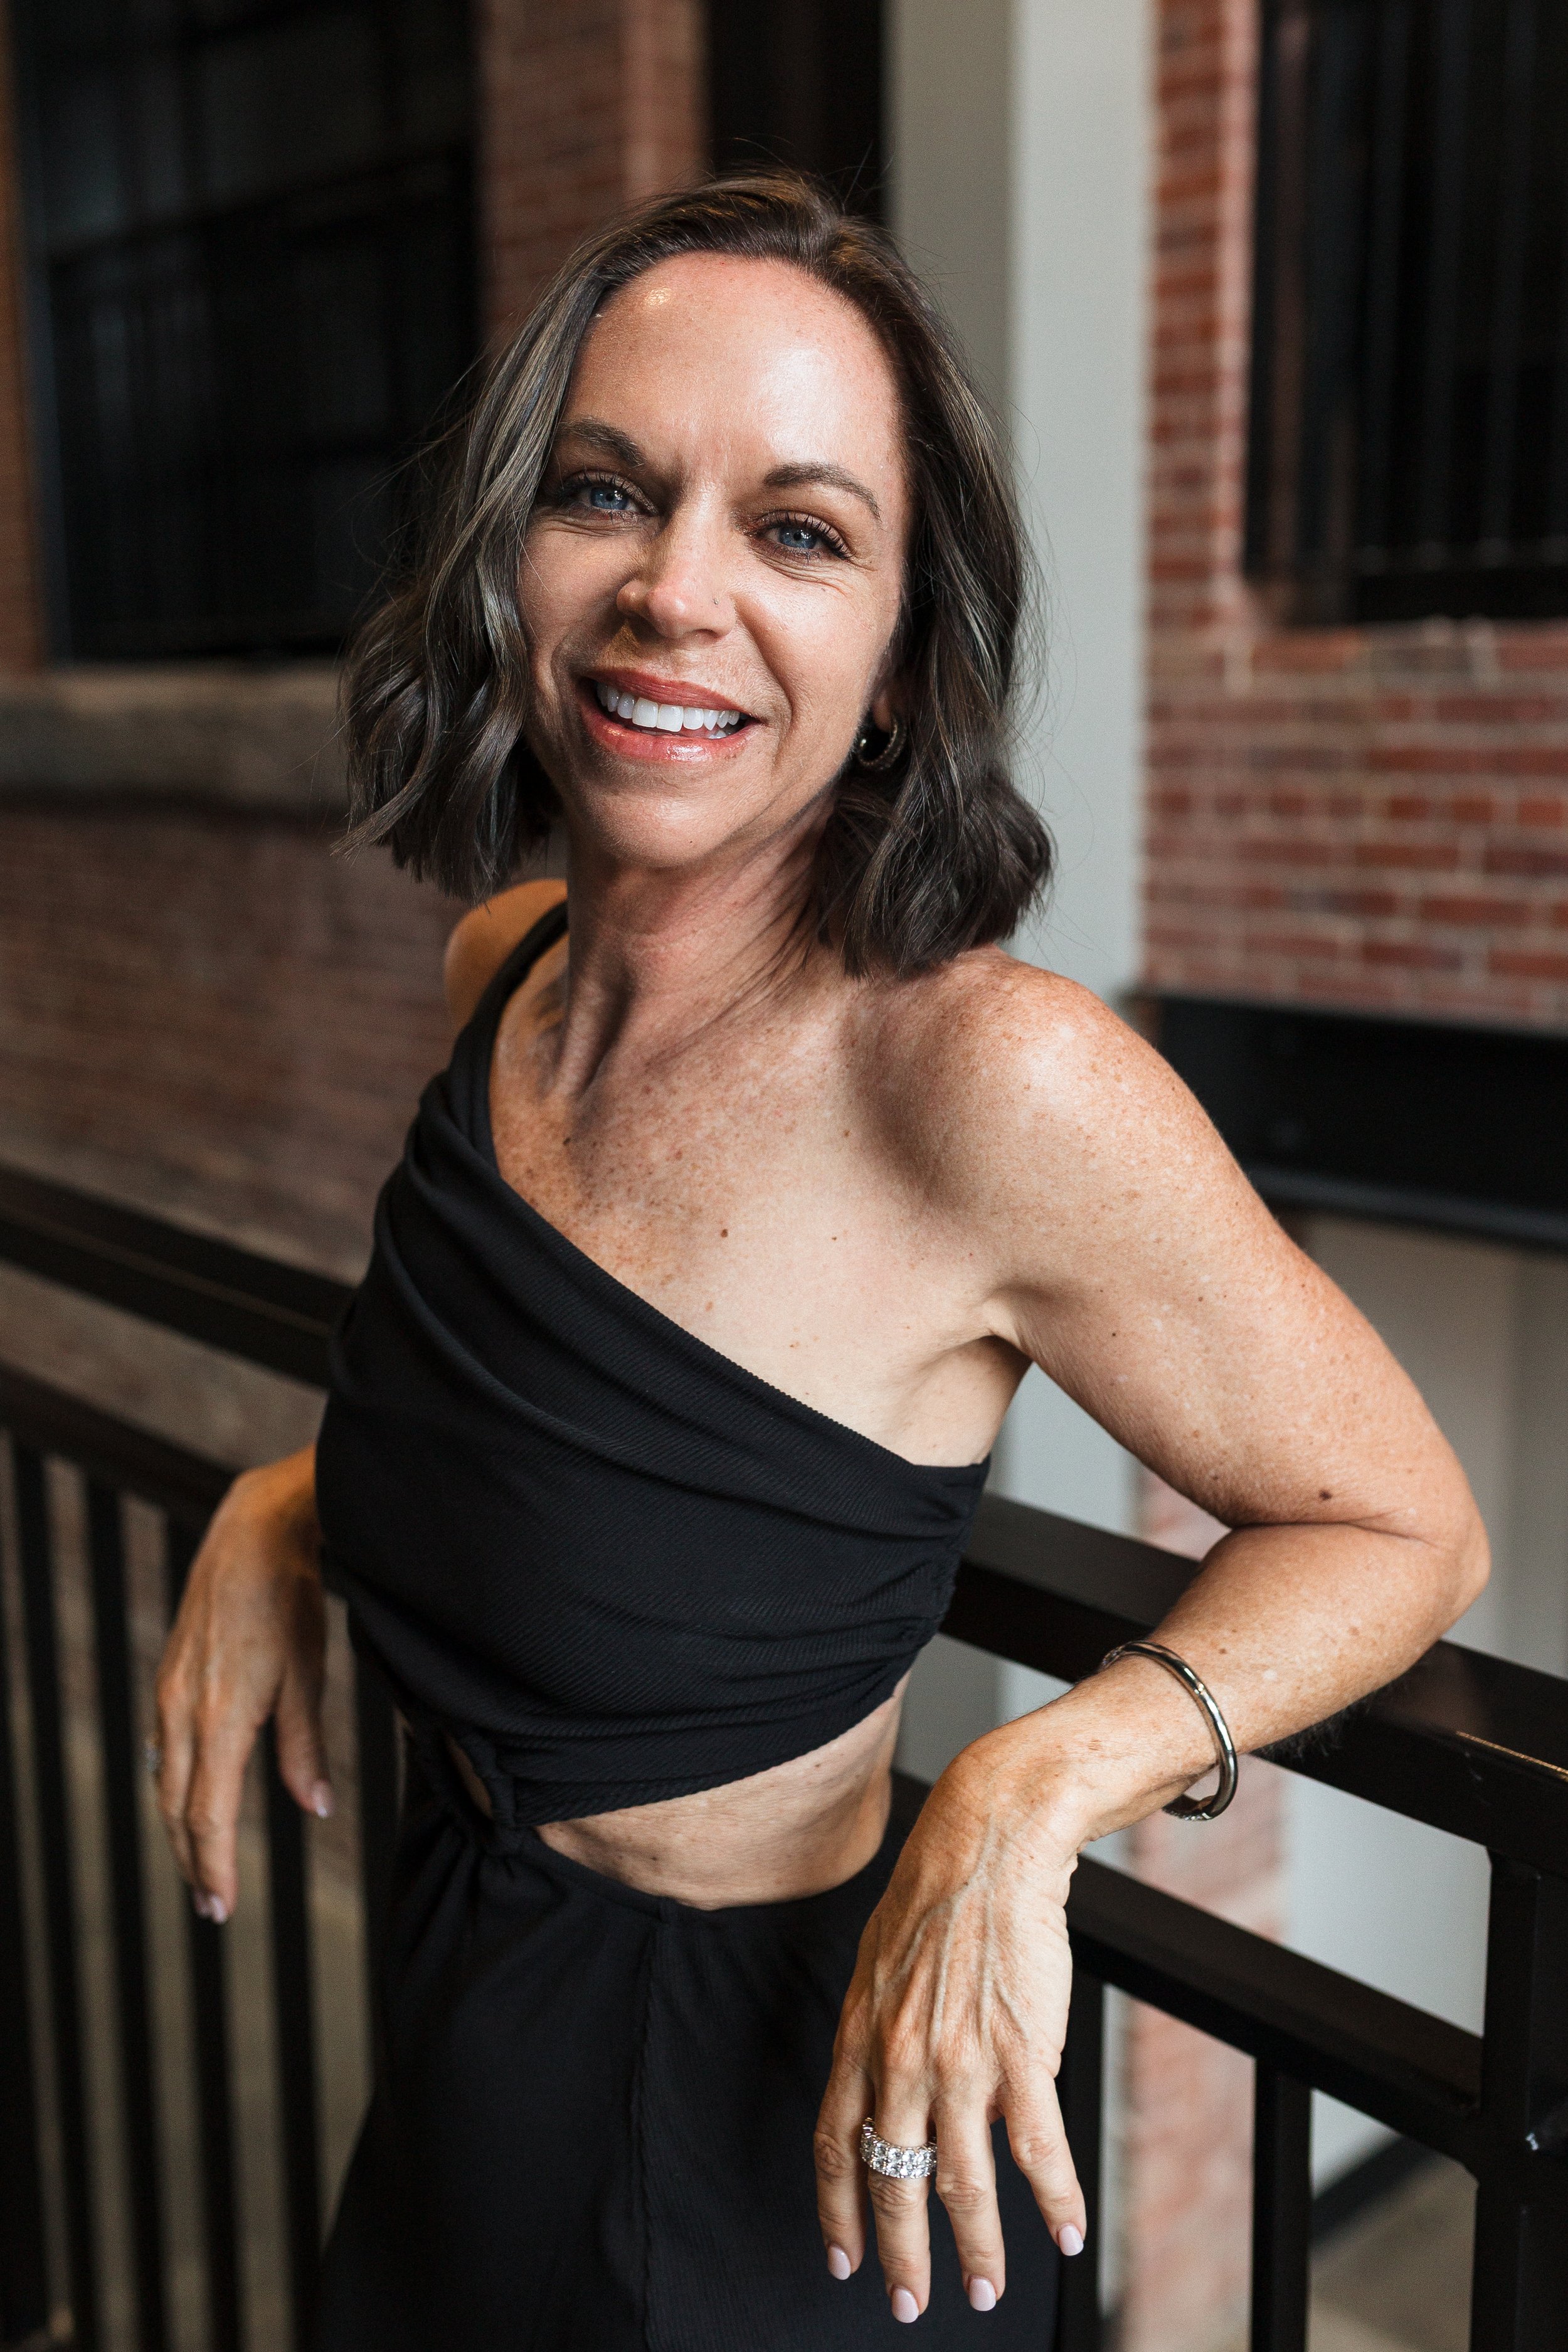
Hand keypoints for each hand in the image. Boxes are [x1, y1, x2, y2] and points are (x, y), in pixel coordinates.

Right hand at [153, 1446, 328, 1920]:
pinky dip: (176, 1786)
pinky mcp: (169, 1677)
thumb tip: (314, 1808)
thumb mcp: (308, 1676)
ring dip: (182, 1827)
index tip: (222, 1907)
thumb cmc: (288, 1602)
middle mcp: (182, 1712)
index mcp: (219, 1719)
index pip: (208, 1816)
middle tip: (210, 1906)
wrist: (251, 1535)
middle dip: (193, 1861)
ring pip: (167, 1781)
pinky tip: (192, 1798)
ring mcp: (169, 1694)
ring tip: (202, 1864)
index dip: (214, 1866)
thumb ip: (304, 1747)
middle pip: (178, 1808)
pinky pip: (166, 1748)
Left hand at [813, 1736, 1086, 2320]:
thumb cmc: (936, 1900)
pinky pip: (1039, 2149)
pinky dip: (1055, 2201)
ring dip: (976, 2249)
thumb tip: (904, 2104)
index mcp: (861, 2038)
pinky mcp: (1022, 2052)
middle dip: (901, 2256)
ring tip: (985, 2291)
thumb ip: (883, 2042)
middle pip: (893, 2180)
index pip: (836, 2146)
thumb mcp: (881, 1972)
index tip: (842, 2260)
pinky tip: (1065, 2233)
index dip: (837, 2212)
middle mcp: (901, 2059)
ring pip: (963, 2182)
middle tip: (911, 2305)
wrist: (988, 1845)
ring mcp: (961, 2060)